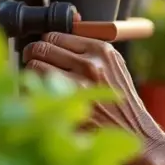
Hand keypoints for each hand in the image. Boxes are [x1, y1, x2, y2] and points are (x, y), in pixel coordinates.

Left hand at [22, 33, 164, 148]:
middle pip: (43, 46)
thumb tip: (53, 38)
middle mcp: (92, 62)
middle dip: (33, 54)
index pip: (56, 34)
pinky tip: (41, 96)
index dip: (45, 43)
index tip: (43, 52)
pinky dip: (33, 90)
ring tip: (38, 81)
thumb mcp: (112, 66)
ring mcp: (80, 82)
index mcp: (102, 49)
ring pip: (35, 64)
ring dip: (32, 72)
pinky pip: (36, 87)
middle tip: (33, 63)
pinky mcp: (70, 102)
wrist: (133, 130)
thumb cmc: (118, 100)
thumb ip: (88, 51)